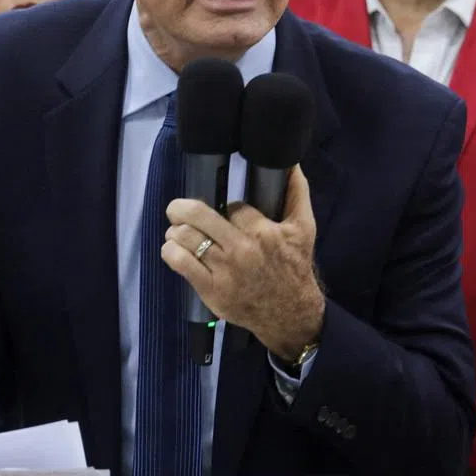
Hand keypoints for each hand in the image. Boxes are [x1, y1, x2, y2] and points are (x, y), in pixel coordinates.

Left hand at [163, 166, 324, 359]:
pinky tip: (174, 249)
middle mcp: (241, 250)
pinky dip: (170, 251)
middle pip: (198, 216)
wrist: (289, 313)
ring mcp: (223, 270)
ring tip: (177, 231)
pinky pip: (179, 263)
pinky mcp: (210, 289)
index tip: (227, 214)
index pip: (232, 206)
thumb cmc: (294, 268)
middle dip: (181, 208)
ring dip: (175, 230)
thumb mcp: (304, 228)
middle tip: (177, 209)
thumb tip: (291, 162)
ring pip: (185, 237)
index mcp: (263, 232)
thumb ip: (298, 192)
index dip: (228, 207)